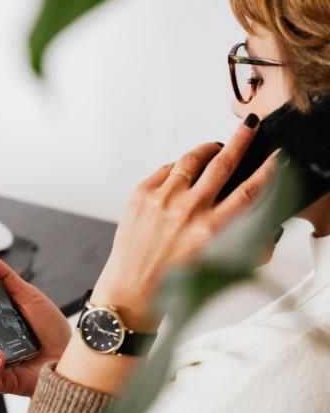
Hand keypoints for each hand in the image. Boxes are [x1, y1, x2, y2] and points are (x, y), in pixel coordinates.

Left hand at [91, 114, 280, 331]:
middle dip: (240, 140)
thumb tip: (263, 218)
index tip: (277, 157)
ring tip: (216, 147)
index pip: (250, 190)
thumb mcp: (221, 263)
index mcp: (213, 229)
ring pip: (191, 160)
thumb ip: (245, 239)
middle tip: (249, 126)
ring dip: (207, 150)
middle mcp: (188, 211)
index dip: (268, 170)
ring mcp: (162, 199)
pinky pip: (166, 169)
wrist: (135, 287)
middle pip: (222, 163)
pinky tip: (184, 173)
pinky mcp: (141, 194)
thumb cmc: (177, 279)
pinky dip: (178, 168)